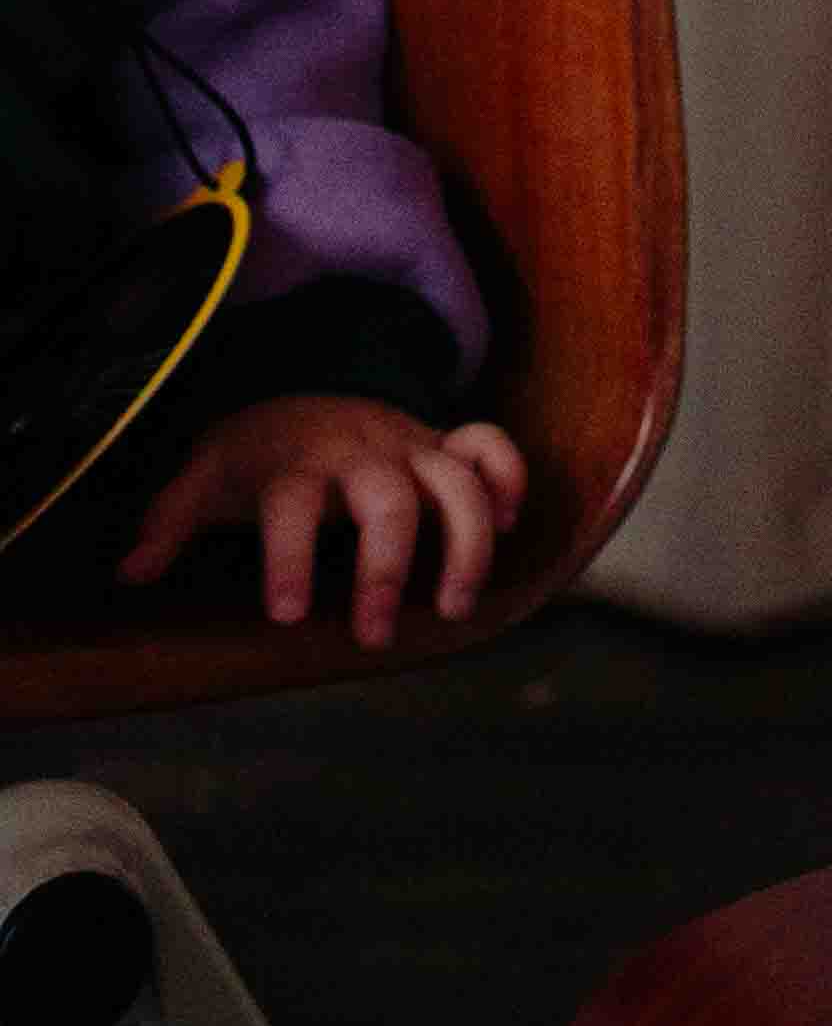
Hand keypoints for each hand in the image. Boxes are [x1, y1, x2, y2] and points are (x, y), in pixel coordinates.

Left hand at [118, 395, 529, 643]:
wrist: (304, 389)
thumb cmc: (254, 454)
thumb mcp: (204, 479)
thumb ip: (169, 521)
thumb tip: (129, 571)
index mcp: (296, 464)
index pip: (292, 505)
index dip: (288, 557)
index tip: (285, 615)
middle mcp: (360, 452)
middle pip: (386, 500)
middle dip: (387, 567)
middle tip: (375, 636)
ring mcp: (408, 445)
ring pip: (454, 479)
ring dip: (465, 540)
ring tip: (455, 607)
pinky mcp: (442, 444)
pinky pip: (490, 445)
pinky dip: (506, 478)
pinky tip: (508, 527)